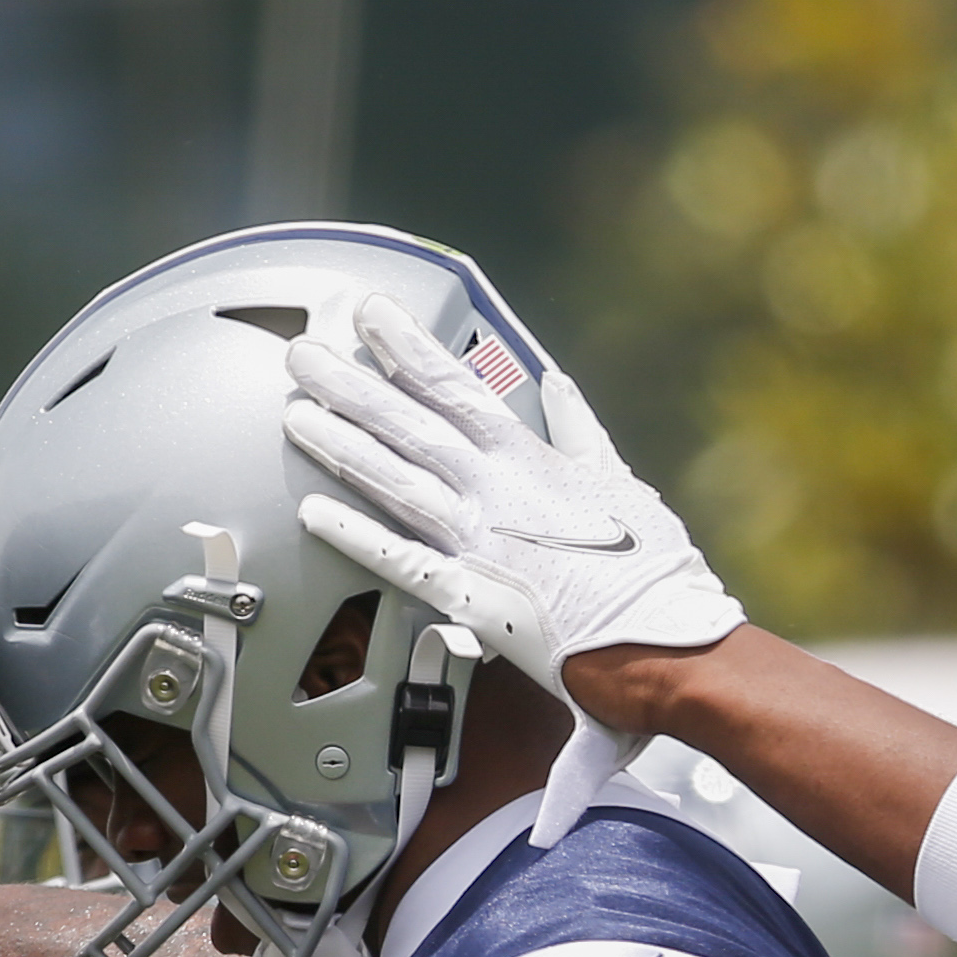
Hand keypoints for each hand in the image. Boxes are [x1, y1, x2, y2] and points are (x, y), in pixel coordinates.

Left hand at [284, 297, 743, 841]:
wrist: (661, 640)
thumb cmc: (650, 571)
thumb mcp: (620, 481)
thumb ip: (580, 431)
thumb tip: (559, 386)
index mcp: (531, 459)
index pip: (456, 387)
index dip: (408, 348)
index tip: (371, 316)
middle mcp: (494, 491)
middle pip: (409, 425)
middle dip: (352, 385)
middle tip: (303, 354)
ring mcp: (475, 541)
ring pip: (394, 480)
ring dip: (341, 443)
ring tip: (296, 412)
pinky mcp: (466, 596)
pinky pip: (398, 561)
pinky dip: (354, 535)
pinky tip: (314, 510)